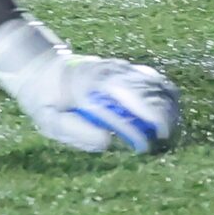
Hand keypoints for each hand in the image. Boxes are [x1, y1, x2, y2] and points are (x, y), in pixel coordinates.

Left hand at [0, 17, 178, 155]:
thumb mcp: (51, 121)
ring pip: (154, 83)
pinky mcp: (124, 67)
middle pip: (146, 93)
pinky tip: (172, 112)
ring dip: (168, 107)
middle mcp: (107, 73)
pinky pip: (153, 79)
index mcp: (88, 88)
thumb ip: (77, 132)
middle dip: (161, 118)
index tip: (145, 148)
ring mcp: (118, 68)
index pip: (121, 109)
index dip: (136, 130)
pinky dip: (166, 95)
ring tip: (171, 131)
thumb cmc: (45, 99)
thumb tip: (108, 142)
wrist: (42, 66)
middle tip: (165, 141)